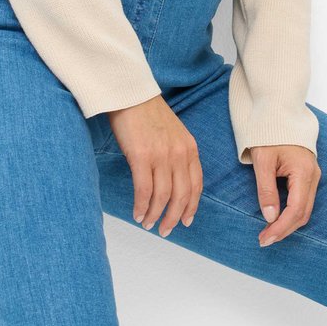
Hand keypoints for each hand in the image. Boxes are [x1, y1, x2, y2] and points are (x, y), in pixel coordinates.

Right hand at [108, 95, 201, 237]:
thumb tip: (173, 181)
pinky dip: (141, 206)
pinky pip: (144, 191)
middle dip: (173, 217)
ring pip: (162, 196)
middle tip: (165, 230)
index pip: (196, 185)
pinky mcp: (141, 157)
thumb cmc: (148, 113)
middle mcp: (179, 153)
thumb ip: (178, 154)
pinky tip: (137, 213)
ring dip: (155, 215)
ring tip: (148, 223)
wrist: (130, 94)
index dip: (191, 206)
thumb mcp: (174, 133)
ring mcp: (161, 155)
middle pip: (181, 195)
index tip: (185, 221)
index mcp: (190, 148)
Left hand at [250, 144, 320, 246]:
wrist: (280, 115)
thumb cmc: (270, 134)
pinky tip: (278, 218)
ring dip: (288, 223)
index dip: (281, 228)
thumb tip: (270, 217)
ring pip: (304, 209)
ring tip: (268, 232)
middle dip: (284, 230)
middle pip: (303, 213)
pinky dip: (291, 213)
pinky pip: (303, 200)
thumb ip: (266, 189)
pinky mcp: (308, 175)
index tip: (265, 238)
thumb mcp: (263, 161)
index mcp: (303, 172)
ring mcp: (313, 175)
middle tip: (264, 240)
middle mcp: (313, 176)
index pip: (295, 210)